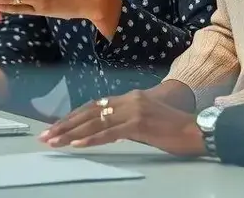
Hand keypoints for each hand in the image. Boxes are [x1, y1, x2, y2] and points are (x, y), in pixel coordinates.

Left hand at [39, 90, 204, 156]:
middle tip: (46, 135)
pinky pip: (110, 133)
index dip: (73, 116)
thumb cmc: (173, 129)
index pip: (94, 106)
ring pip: (95, 121)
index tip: (56, 127)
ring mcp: (134, 110)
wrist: (197, 129)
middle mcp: (129, 99)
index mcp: (129, 97)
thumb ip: (126, 121)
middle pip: (89, 112)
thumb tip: (105, 130)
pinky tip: (77, 144)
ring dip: (71, 133)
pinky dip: (91, 139)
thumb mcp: (145, 120)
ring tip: (54, 141)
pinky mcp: (139, 124)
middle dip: (65, 124)